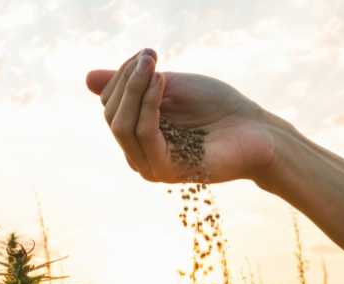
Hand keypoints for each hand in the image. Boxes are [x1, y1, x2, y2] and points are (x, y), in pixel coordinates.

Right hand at [86, 50, 281, 183]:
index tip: (147, 54)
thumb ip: (133, 84)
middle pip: (111, 115)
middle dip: (126, 80)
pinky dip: (149, 105)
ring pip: (121, 125)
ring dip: (135, 89)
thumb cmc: (218, 108)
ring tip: (155, 66)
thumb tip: (87, 78)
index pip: (110, 104)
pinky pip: (144, 134)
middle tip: (151, 56)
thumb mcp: (169, 87)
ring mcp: (150, 166)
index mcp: (137, 135)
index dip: (122, 75)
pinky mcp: (165, 170)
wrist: (256, 131)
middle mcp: (138, 154)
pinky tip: (162, 83)